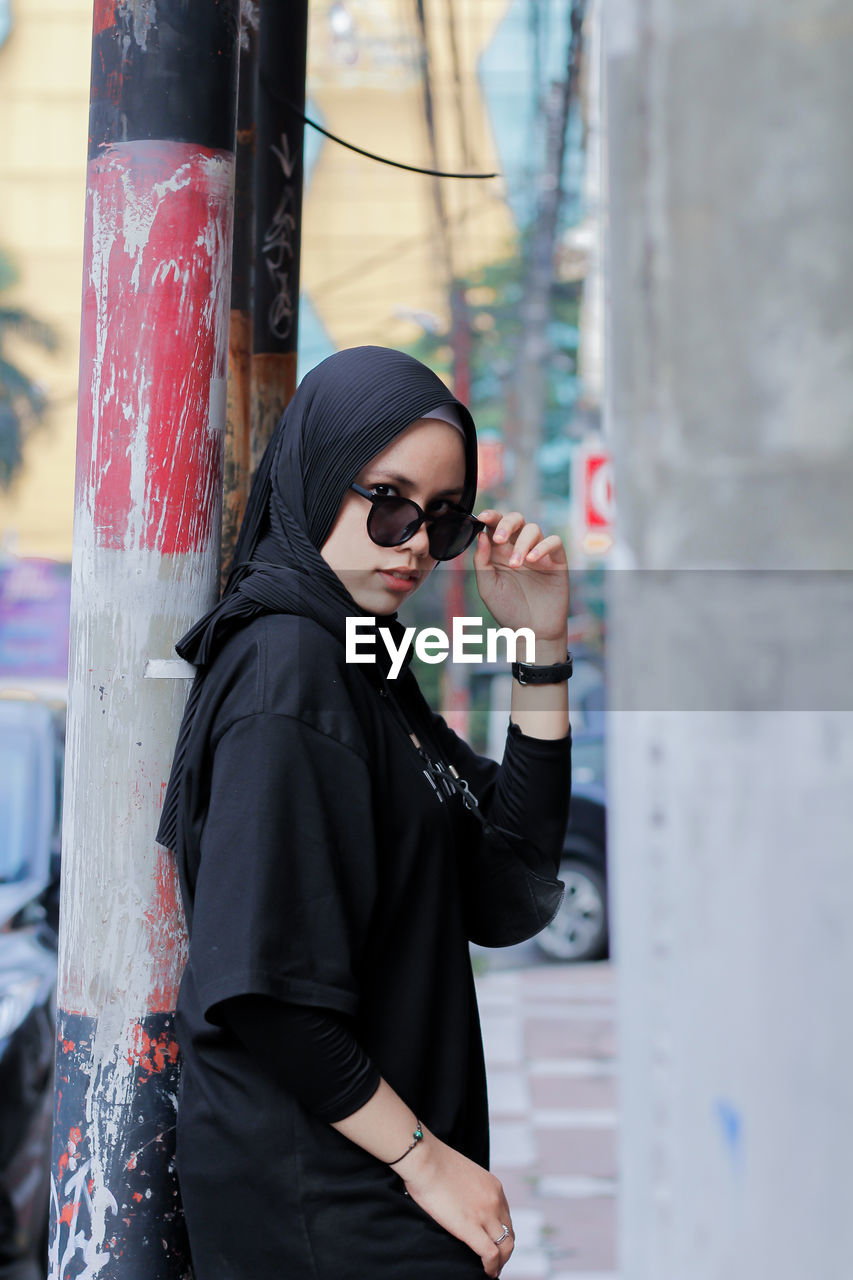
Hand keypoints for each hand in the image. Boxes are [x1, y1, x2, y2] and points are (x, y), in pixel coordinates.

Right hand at [398, 1131, 513, 1275]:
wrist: (424, 1159)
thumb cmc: (433, 1163)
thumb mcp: (463, 1174)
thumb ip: (470, 1189)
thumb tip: (460, 1201)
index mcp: (494, 1186)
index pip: (506, 1217)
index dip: (501, 1234)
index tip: (493, 1242)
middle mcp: (495, 1200)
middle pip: (509, 1233)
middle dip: (504, 1250)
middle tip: (495, 1261)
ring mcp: (485, 1214)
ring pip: (505, 1247)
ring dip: (500, 1261)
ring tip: (492, 1270)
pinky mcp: (471, 1227)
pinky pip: (490, 1254)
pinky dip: (492, 1267)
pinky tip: (487, 1273)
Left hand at [472, 509, 569, 646]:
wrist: (532, 632)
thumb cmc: (508, 610)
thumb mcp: (487, 587)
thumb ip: (482, 561)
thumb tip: (482, 534)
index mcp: (499, 552)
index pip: (495, 526)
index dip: (490, 517)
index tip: (482, 517)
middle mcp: (519, 549)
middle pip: (516, 520)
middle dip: (507, 524)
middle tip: (500, 540)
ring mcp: (539, 554)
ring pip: (533, 529)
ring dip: (523, 543)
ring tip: (517, 565)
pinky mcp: (556, 561)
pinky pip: (554, 542)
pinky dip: (543, 546)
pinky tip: (534, 560)